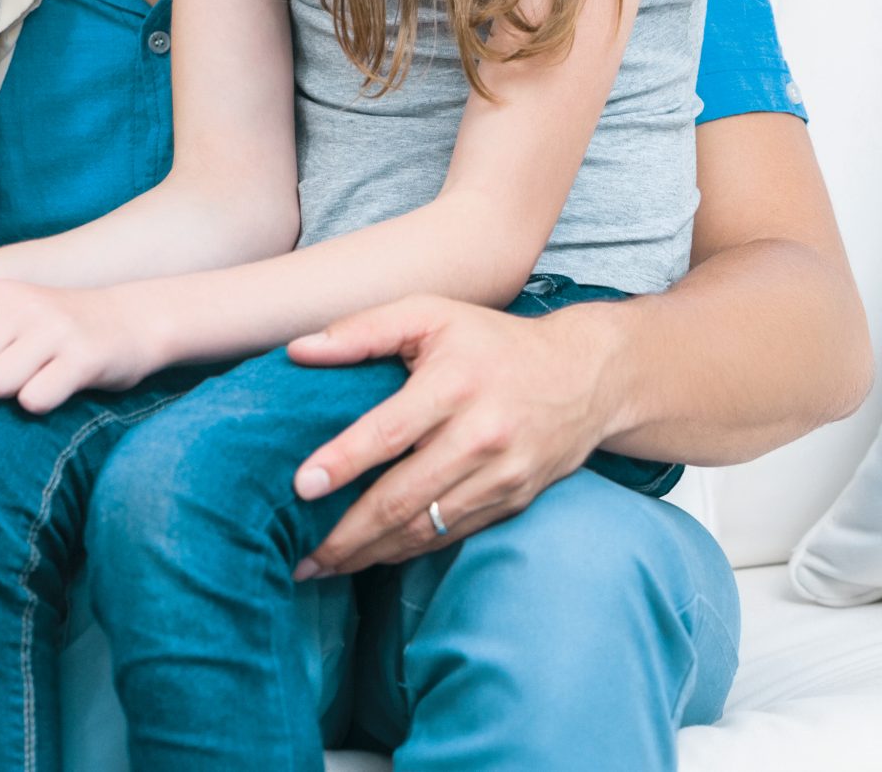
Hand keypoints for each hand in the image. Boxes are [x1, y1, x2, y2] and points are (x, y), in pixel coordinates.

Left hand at [0, 281, 159, 413]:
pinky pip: (34, 399)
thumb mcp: (12, 315)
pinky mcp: (83, 359)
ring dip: (6, 395)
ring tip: (30, 381)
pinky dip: (38, 404)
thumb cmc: (59, 330)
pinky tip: (55, 391)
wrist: (135, 321)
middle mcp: (23, 306)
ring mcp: (54, 330)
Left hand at [285, 295, 615, 577]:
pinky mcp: (515, 501)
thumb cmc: (491, 342)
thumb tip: (297, 350)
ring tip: (325, 566)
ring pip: (426, 527)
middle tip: (301, 557)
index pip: (387, 433)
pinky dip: (409, 550)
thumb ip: (362, 330)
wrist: (584, 376)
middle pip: (403, 496)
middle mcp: (480, 435)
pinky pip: (453, 534)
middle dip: (347, 534)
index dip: (342, 462)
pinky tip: (374, 556)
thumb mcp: (430, 315)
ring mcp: (501, 475)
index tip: (301, 487)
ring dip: (372, 553)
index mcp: (453, 385)